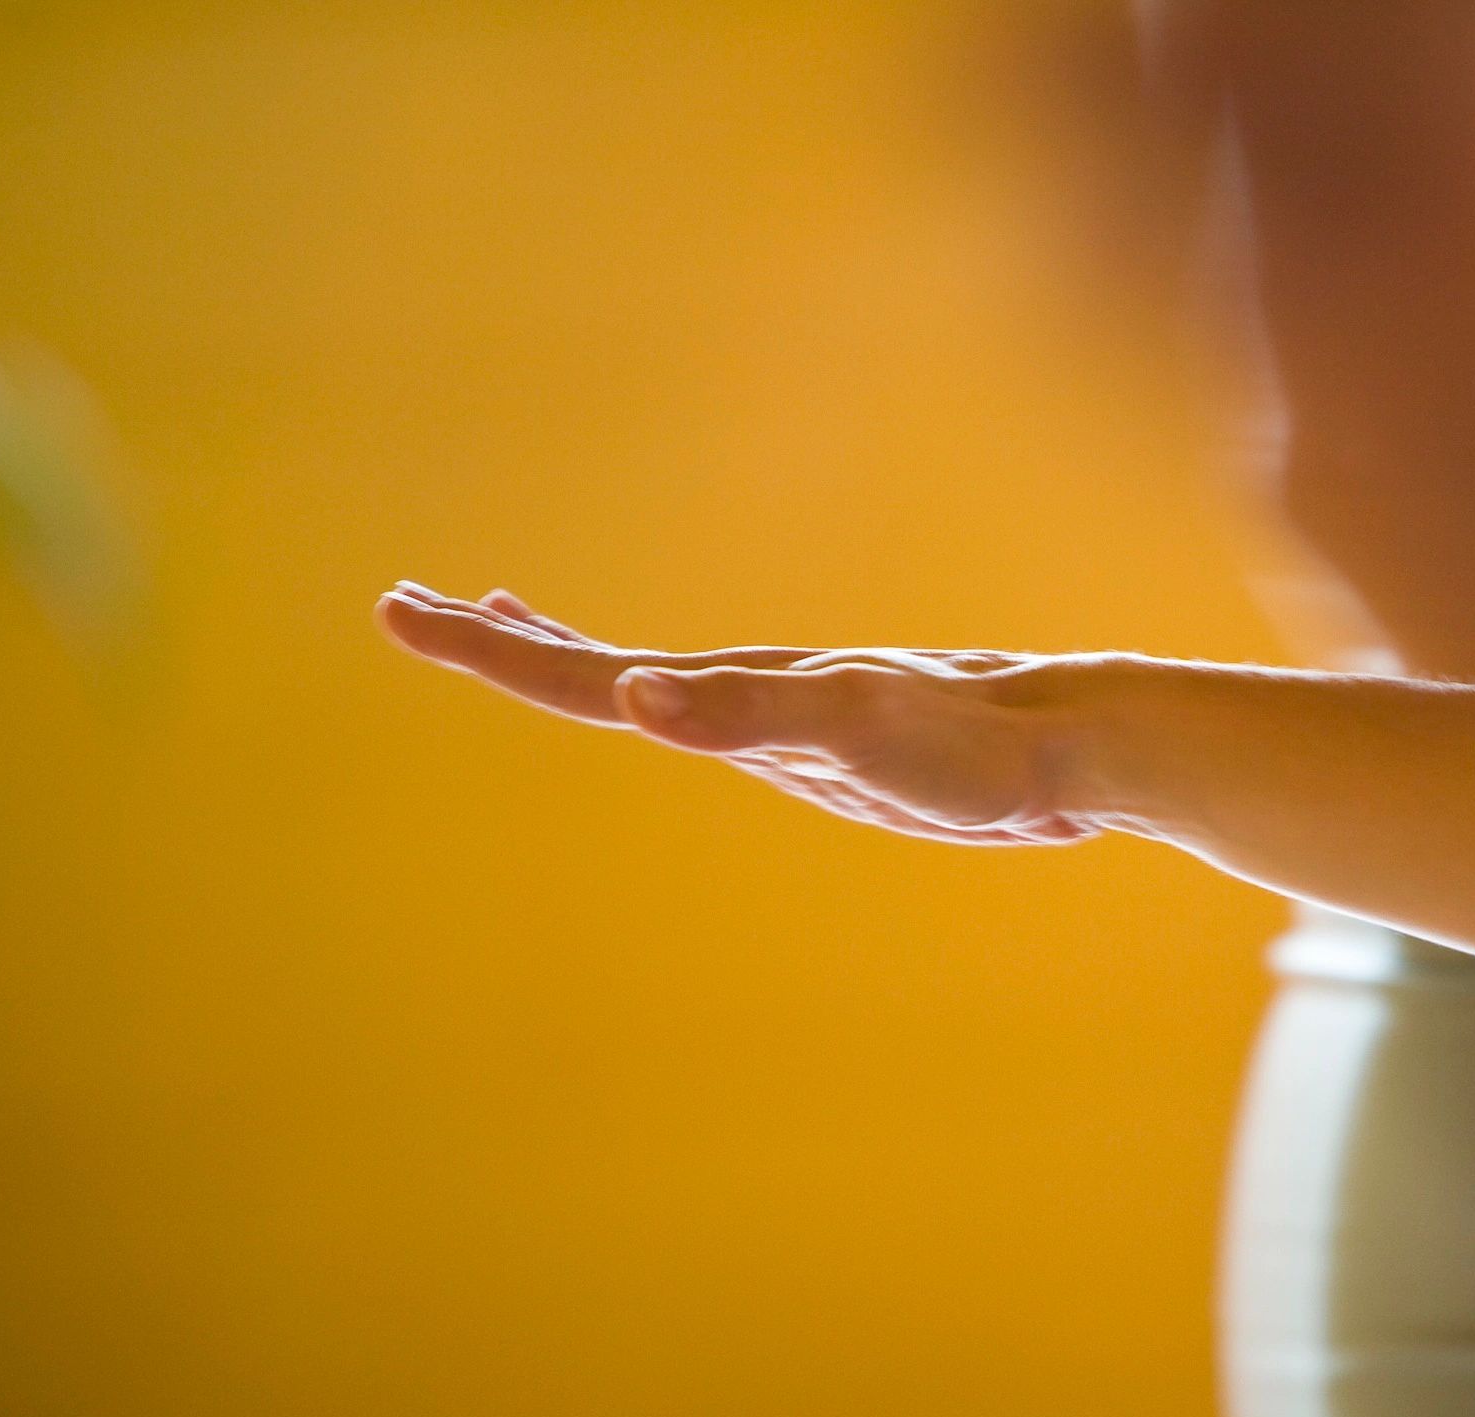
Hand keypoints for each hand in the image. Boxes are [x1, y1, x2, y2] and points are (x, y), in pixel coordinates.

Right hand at [375, 582, 1101, 845]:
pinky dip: (658, 700)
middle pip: (597, 668)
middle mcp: (745, 696)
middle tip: (408, 607)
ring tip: (506, 625)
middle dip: (501, 644)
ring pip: (645, 685)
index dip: (493, 652)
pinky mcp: (818, 751)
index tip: (404, 610)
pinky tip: (661, 701)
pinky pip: (710, 718)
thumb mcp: (859, 731)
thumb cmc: (973, 742)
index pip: (587, 675)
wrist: (1071, 743)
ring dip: (565, 658)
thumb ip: (750, 712)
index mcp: (736, 691)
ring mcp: (776, 721)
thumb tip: (637, 694)